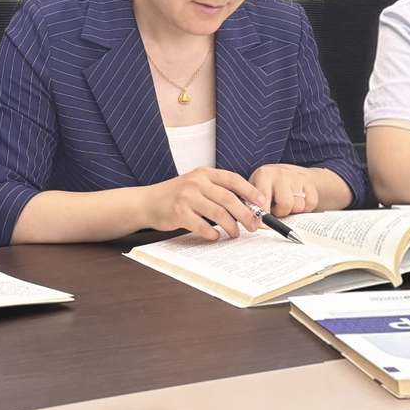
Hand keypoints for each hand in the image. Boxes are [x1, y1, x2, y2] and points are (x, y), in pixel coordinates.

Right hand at [139, 167, 262, 241]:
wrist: (147, 202)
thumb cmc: (176, 195)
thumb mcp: (196, 184)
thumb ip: (216, 191)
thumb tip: (245, 207)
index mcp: (203, 173)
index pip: (232, 179)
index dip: (250, 191)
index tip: (261, 203)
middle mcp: (196, 182)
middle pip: (229, 198)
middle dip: (245, 214)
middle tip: (253, 226)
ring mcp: (186, 197)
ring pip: (218, 213)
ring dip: (231, 226)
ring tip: (235, 234)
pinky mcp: (179, 213)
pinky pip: (203, 226)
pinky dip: (212, 233)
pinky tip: (215, 236)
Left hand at [249, 164, 317, 216]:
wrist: (282, 172)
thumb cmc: (263, 185)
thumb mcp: (253, 189)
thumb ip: (251, 204)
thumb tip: (251, 222)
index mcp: (263, 175)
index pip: (264, 199)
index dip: (264, 215)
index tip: (263, 225)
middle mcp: (281, 174)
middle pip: (286, 204)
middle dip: (281, 213)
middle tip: (276, 211)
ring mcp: (296, 176)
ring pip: (299, 206)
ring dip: (292, 211)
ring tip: (285, 206)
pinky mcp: (308, 182)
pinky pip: (311, 203)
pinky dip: (305, 209)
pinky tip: (296, 203)